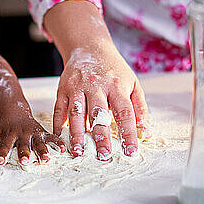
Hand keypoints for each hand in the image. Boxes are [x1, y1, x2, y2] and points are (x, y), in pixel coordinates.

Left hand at [0, 108, 65, 165]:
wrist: (14, 109)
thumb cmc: (3, 125)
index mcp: (8, 135)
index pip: (5, 146)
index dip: (2, 154)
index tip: (0, 162)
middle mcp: (21, 134)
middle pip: (23, 146)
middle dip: (24, 154)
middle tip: (25, 162)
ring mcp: (32, 133)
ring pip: (38, 143)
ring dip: (42, 151)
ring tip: (46, 159)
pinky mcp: (41, 132)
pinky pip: (51, 137)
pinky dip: (58, 143)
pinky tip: (63, 150)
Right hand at [53, 46, 148, 160]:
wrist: (89, 47)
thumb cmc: (113, 69)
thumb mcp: (132, 83)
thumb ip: (139, 107)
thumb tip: (144, 131)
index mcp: (116, 86)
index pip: (124, 112)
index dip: (128, 133)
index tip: (130, 151)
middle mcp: (96, 86)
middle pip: (99, 114)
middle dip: (101, 136)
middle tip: (103, 155)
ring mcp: (78, 86)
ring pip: (76, 112)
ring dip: (76, 133)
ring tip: (78, 150)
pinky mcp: (63, 88)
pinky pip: (60, 107)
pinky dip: (58, 123)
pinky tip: (59, 137)